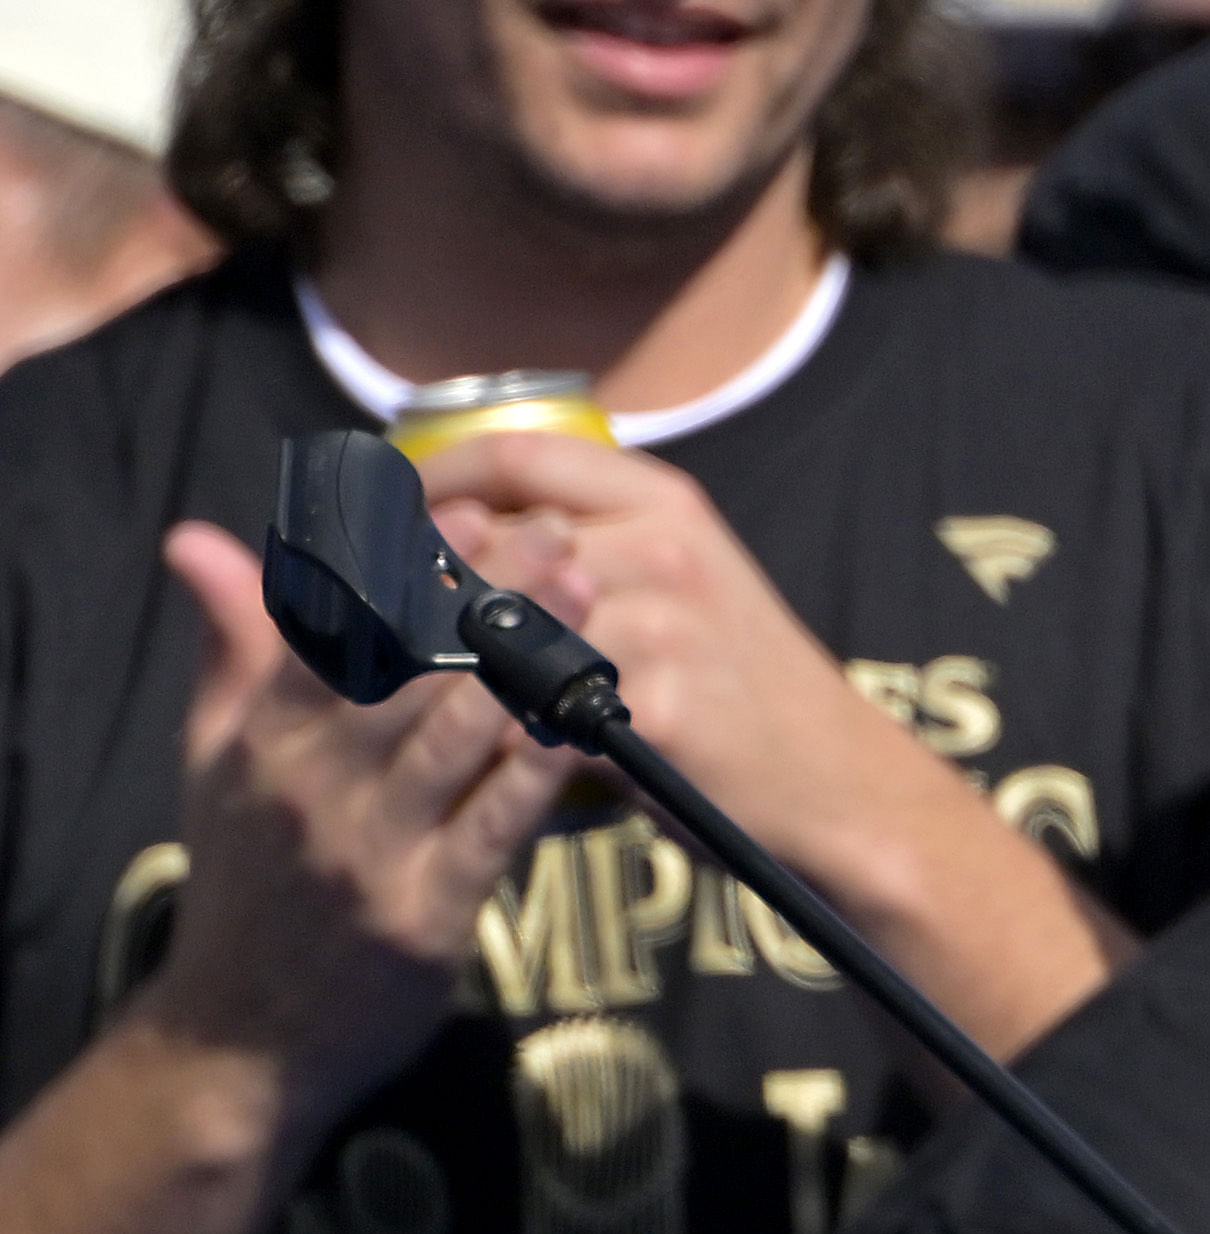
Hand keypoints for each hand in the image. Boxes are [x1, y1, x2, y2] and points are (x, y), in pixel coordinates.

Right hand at [129, 522, 573, 1101]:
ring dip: (528, 660)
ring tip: (589, 596)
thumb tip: (198, 538)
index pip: (333, 627)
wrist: (244, 1036)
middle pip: (409, 668)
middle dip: (487, 595)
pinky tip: (585, 715)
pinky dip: (540, 764)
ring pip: (459, 734)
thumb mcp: (217, 760)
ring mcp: (368, 852)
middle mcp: (311, 788)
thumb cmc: (249, 877)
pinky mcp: (424, 915)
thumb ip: (231, 649)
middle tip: (556, 535)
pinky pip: (494, 822)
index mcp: (264, 741)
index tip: (469, 507)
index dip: (404, 562)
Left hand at [419, 431, 976, 907]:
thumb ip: (580, 546)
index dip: (428, 474)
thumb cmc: (736, 685)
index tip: (375, 507)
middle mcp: (665, 547)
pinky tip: (456, 745)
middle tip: (352, 612)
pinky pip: (527, 709)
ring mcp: (664, 625)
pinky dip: (483, 727)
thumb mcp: (676, 584)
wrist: (834, 781)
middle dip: (406, 578)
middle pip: (485, 540)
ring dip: (429, 659)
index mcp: (667, 500)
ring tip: (388, 685)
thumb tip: (444, 525)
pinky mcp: (655, 706)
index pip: (517, 451)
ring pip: (492, 626)